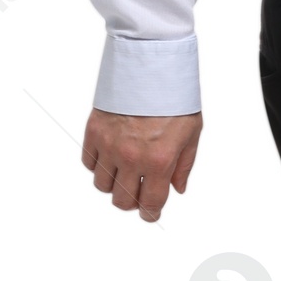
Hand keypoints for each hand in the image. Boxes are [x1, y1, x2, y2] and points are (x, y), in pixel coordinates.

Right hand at [82, 109, 202, 221]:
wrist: (151, 66)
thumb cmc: (175, 97)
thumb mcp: (191, 133)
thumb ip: (183, 165)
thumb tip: (177, 189)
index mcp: (160, 160)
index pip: (151, 203)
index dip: (150, 214)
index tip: (149, 214)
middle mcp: (132, 157)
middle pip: (122, 200)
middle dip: (132, 202)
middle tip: (137, 192)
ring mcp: (110, 145)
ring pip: (102, 185)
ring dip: (113, 184)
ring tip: (124, 172)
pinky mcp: (94, 131)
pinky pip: (89, 163)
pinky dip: (98, 165)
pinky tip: (110, 157)